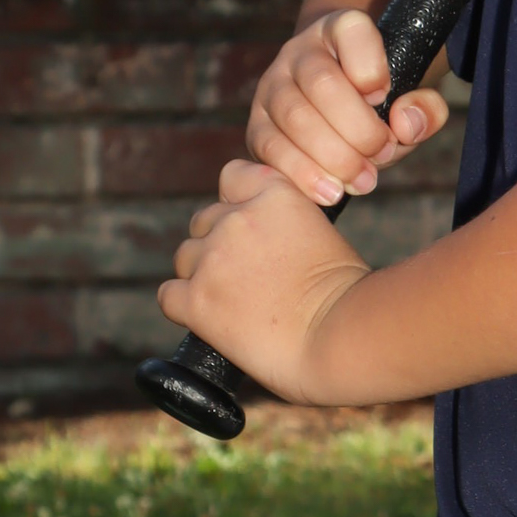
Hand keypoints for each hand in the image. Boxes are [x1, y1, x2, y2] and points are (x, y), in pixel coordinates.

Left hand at [159, 161, 369, 404]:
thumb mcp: (324, 234)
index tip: (248, 226)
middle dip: (219, 246)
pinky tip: (211, 319)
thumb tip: (264, 242)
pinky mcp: (196, 301)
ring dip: (202, 275)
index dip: (235, 203)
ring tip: (234, 303)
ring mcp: (213, 260)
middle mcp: (237, 219)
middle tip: (246, 278)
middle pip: (203, 222)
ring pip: (185, 258)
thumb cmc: (347, 298)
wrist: (341, 339)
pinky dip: (185, 307)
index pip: (232, 176)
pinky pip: (169, 295)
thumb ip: (285, 224)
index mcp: (275, 195)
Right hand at [246, 9, 448, 202]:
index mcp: (342, 30)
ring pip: (294, 118)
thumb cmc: (383, 100)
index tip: (384, 94)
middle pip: (321, 83)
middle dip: (357, 129)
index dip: (370, 66)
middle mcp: (300, 52)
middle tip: (381, 153)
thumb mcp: (415, 96)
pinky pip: (272, 149)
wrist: (339, 108)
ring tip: (363, 180)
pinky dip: (304, 175)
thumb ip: (426, 107)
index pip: (351, 29)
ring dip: (333, 157)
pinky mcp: (257, 125)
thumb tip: (404, 125)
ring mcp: (273, 87)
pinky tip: (331, 191)